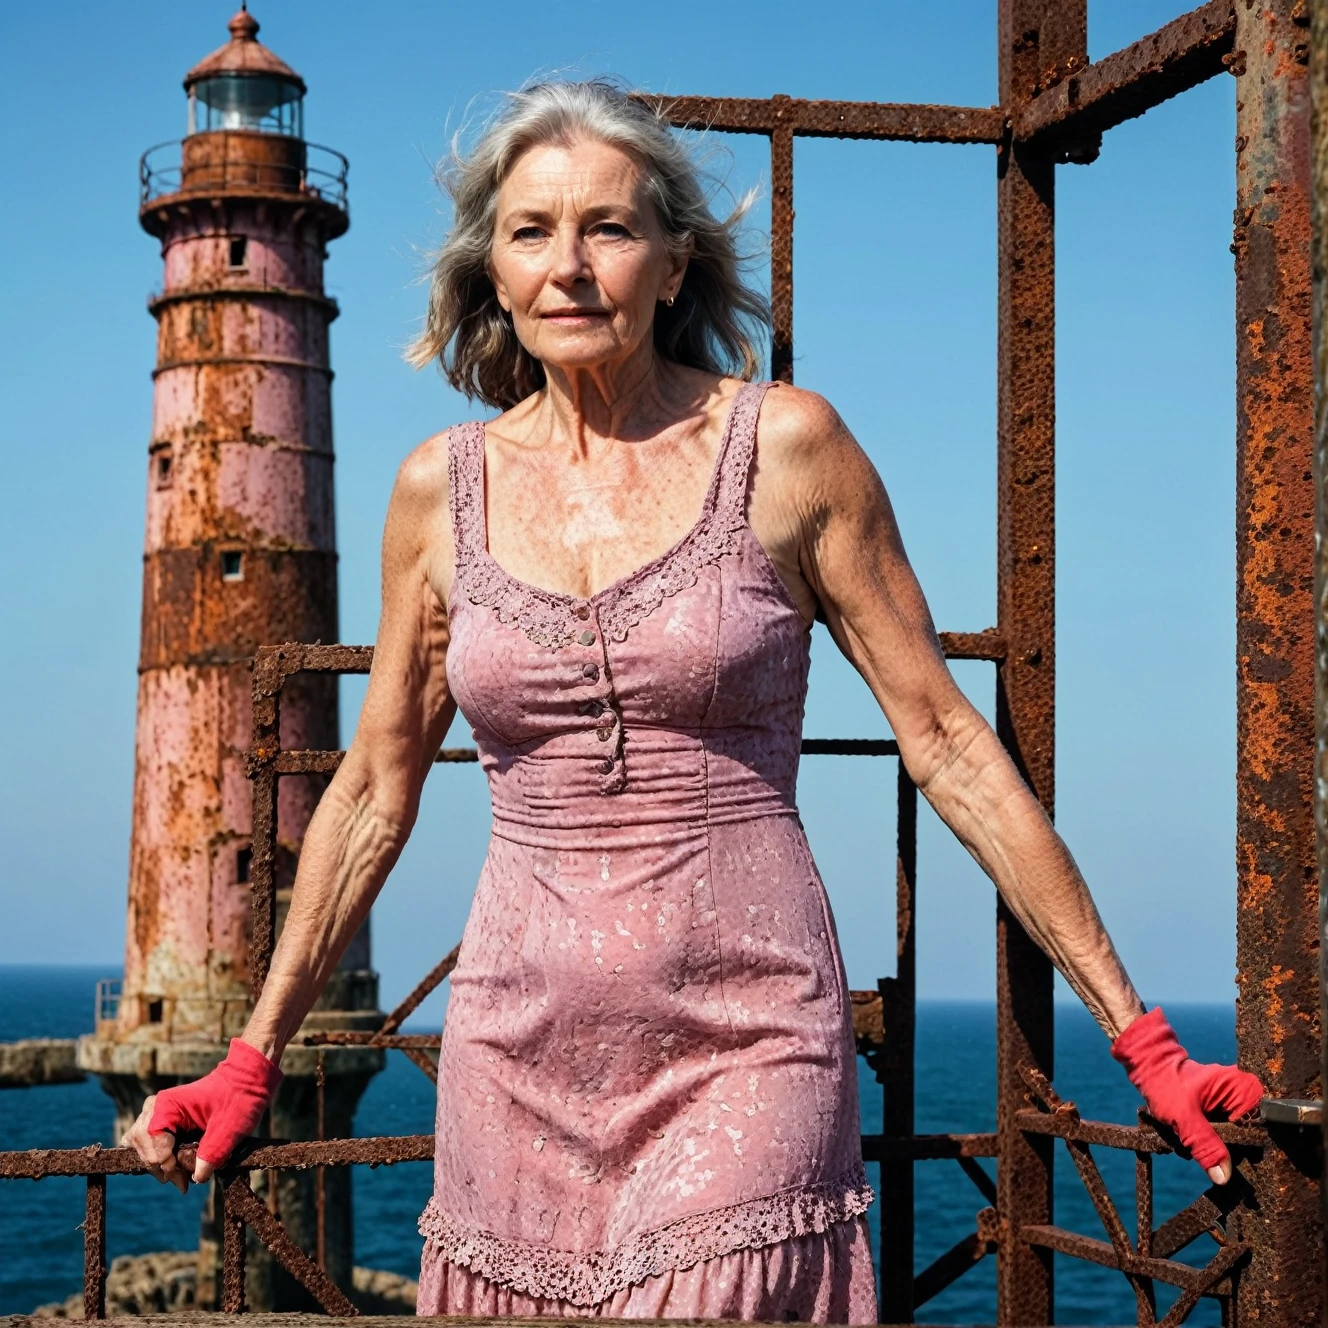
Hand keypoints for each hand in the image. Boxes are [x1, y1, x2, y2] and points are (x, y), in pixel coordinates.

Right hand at [120, 1039, 282, 1188]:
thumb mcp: (231, 1127)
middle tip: (183, 1182)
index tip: (186, 1181)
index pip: (153, 1144)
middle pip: (142, 1145)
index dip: (167, 1166)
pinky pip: (146, 1139)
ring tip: (175, 1175)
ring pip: (139, 1143)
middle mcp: (156, 1106)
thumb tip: (198, 1177)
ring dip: (154, 1161)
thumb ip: (213, 1152)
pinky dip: (153, 1153)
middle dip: (160, 1167)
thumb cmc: (240, 1097)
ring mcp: (158, 1111)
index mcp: (168, 1105)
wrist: (248, 1078)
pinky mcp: (164, 1117)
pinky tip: (169, 1165)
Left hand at [1111, 1007, 1262, 1184]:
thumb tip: (1224, 1178)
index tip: (1215, 1160)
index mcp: (1246, 1091)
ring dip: (1205, 1145)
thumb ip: (1205, 1146)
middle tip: (1191, 1144)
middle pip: (1242, 1140)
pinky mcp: (1220, 1109)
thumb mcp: (1184, 1117)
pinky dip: (1201, 1138)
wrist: (1147, 1065)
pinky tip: (1184, 1133)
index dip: (1237, 1153)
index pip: (1256, 1136)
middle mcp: (1246, 1096)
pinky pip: (1218, 1133)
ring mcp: (1232, 1103)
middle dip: (1216, 1149)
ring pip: (1227, 1140)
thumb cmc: (1165, 1083)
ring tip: (1183, 1136)